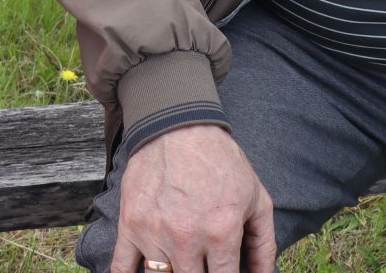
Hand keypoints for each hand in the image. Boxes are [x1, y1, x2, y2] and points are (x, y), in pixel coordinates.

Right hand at [110, 125, 275, 272]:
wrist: (179, 127)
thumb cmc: (221, 162)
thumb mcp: (256, 199)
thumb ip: (264, 245)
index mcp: (221, 233)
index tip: (222, 271)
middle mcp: (186, 238)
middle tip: (203, 262)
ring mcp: (154, 234)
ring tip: (183, 259)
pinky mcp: (130, 225)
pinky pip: (122, 267)